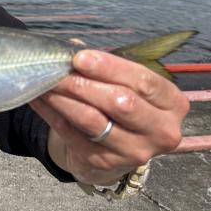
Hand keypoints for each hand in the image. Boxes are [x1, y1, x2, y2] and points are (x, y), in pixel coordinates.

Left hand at [30, 50, 189, 184]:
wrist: (112, 150)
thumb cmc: (120, 106)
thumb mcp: (124, 84)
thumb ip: (105, 66)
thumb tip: (73, 47)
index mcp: (172, 104)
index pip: (143, 81)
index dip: (110, 68)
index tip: (79, 57)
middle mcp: (162, 131)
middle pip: (120, 102)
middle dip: (83, 83)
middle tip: (56, 69)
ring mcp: (134, 152)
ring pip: (92, 120)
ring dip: (62, 98)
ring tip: (43, 82)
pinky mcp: (105, 163)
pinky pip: (71, 134)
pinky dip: (50, 113)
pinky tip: (37, 98)